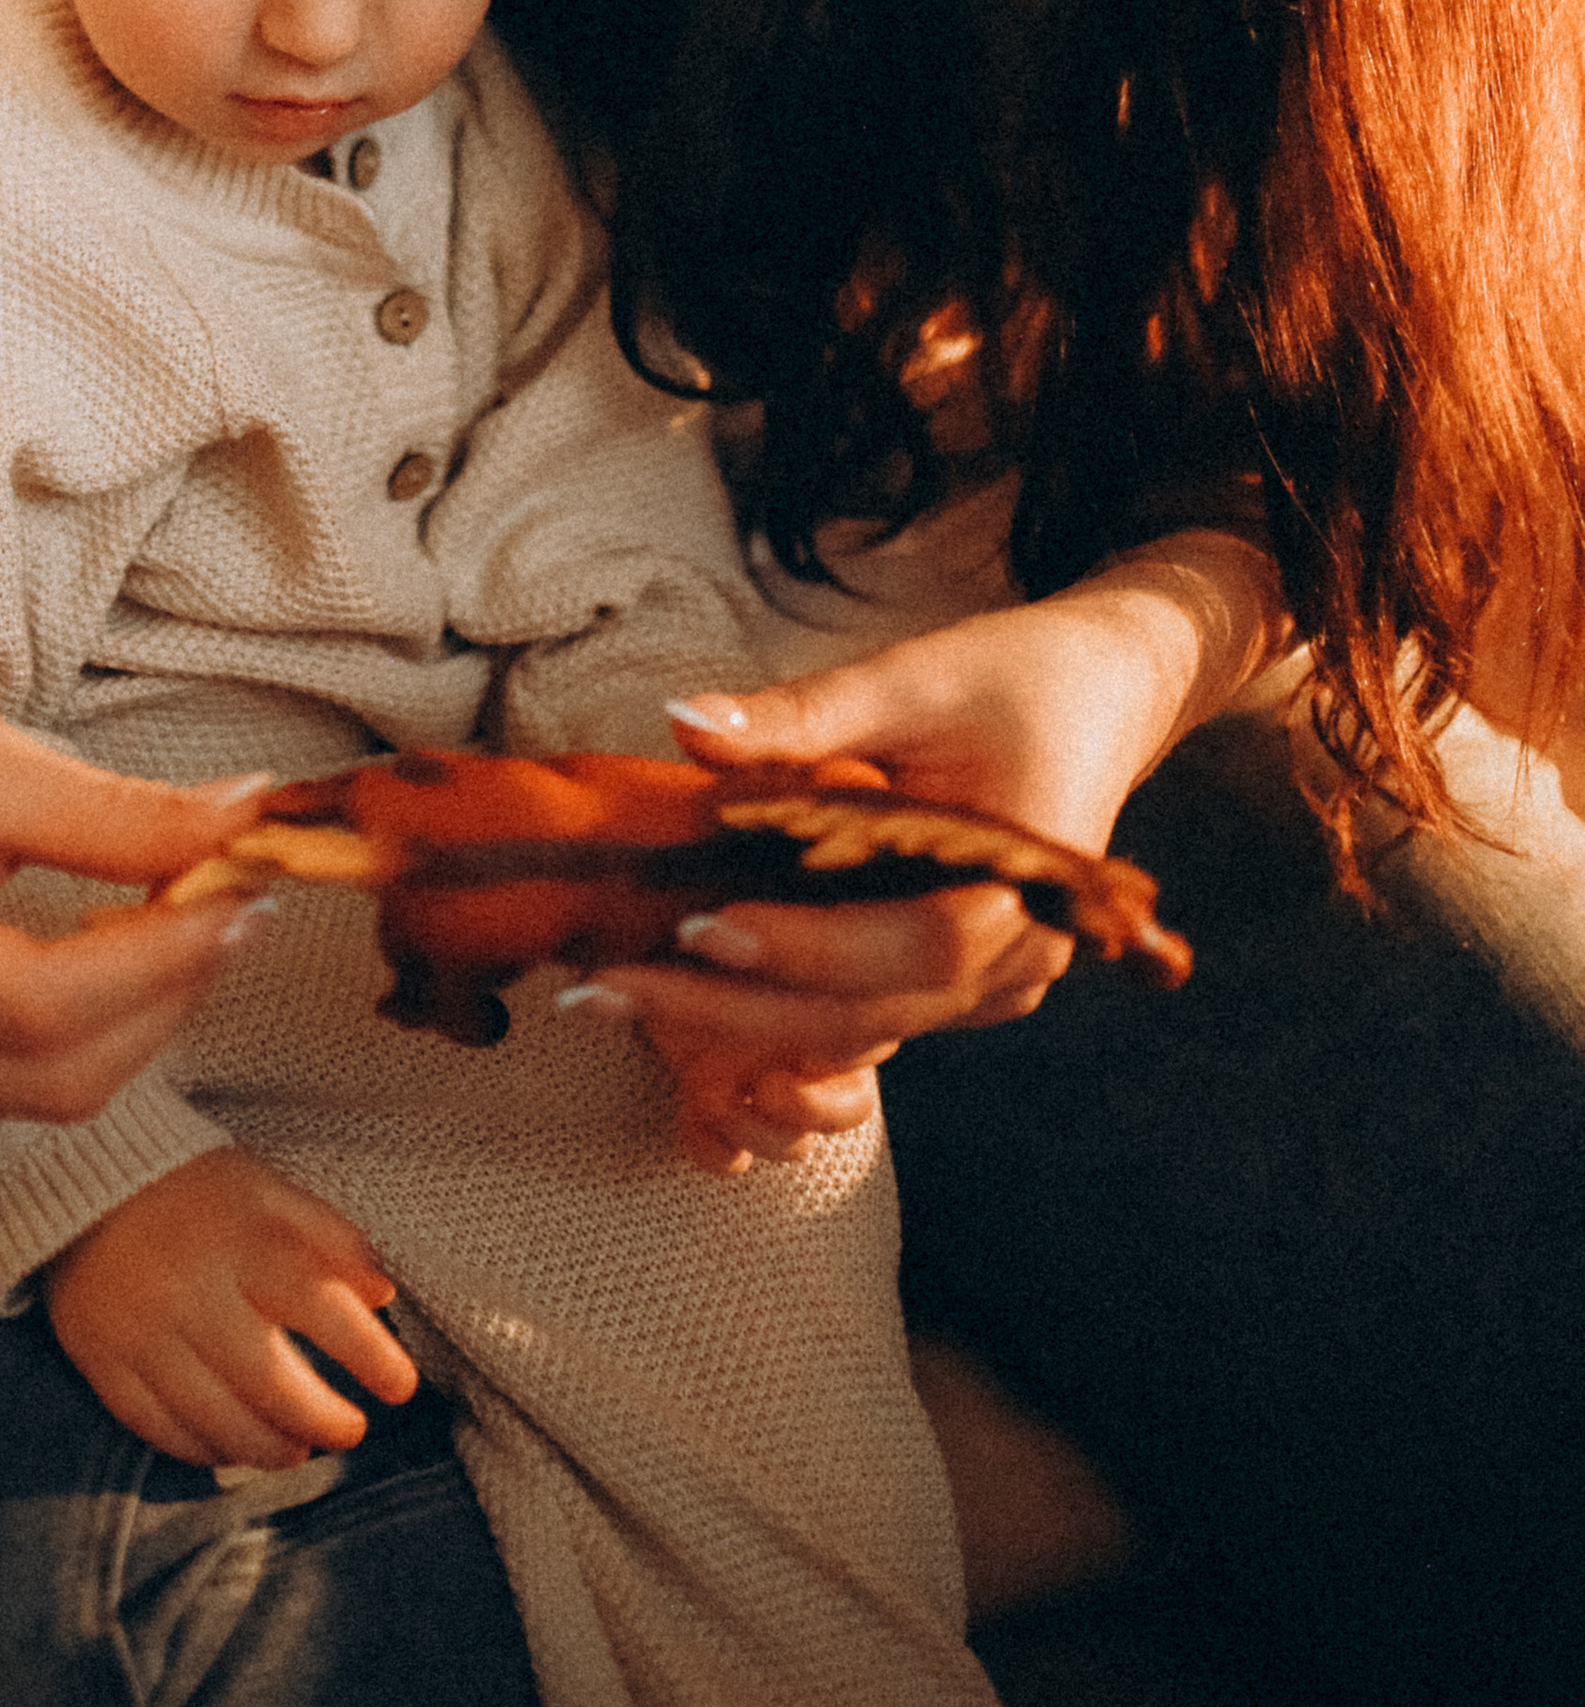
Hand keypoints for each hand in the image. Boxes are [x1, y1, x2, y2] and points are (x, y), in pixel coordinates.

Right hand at [0, 558, 278, 1115]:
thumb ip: (123, 816)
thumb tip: (249, 824)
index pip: (43, 1004)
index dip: (160, 961)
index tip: (241, 898)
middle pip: (51, 1073)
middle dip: (163, 997)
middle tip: (231, 907)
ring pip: (41, 1089)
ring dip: (134, 1018)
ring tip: (181, 918)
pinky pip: (10, 1077)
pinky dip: (87, 1026)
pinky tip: (119, 949)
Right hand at [46, 1149, 421, 1469]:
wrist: (81, 1177)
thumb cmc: (197, 1190)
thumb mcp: (269, 1190)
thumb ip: (330, 1237)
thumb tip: (384, 1294)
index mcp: (242, 1238)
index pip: (319, 1305)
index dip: (369, 1354)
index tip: (400, 1385)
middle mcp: (191, 1289)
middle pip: (268, 1380)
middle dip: (322, 1419)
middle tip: (351, 1430)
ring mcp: (141, 1332)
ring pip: (215, 1419)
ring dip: (269, 1448)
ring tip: (298, 1450)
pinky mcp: (102, 1361)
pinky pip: (158, 1429)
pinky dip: (204, 1451)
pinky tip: (233, 1450)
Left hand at [582, 538, 1284, 1153]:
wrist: (1105, 691)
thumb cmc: (1013, 676)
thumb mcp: (909, 677)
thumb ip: (800, 716)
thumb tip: (682, 724)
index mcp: (1030, 886)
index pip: (913, 945)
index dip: (805, 949)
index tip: (698, 928)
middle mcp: (1019, 958)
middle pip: (869, 1013)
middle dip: (730, 1010)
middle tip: (602, 990)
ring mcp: (992, 984)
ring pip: (857, 1030)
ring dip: (737, 1019)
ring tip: (612, 995)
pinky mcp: (955, 981)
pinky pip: (862, 1016)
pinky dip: (775, 1006)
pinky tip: (676, 998)